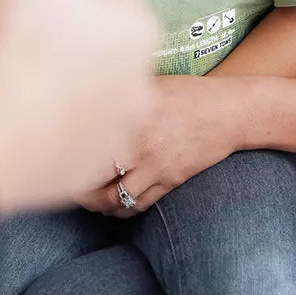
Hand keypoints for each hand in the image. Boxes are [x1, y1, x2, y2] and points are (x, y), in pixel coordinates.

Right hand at [0, 0, 159, 216]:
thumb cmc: (7, 45)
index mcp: (135, 25)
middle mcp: (138, 81)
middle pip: (91, 35)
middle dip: (56, 27)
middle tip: (10, 29)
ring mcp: (113, 131)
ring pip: (79, 85)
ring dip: (51, 76)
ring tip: (9, 70)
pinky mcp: (83, 169)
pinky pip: (63, 133)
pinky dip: (40, 121)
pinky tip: (10, 108)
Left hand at [77, 75, 243, 216]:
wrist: (230, 112)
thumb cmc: (190, 93)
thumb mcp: (153, 85)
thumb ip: (125, 96)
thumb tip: (93, 97)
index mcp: (130, 115)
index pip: (89, 144)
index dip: (70, 157)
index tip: (65, 157)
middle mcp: (139, 143)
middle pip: (95, 179)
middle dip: (80, 189)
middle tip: (72, 187)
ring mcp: (155, 165)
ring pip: (116, 198)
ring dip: (99, 204)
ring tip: (93, 199)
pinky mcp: (170, 180)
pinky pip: (139, 204)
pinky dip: (123, 209)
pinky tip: (117, 204)